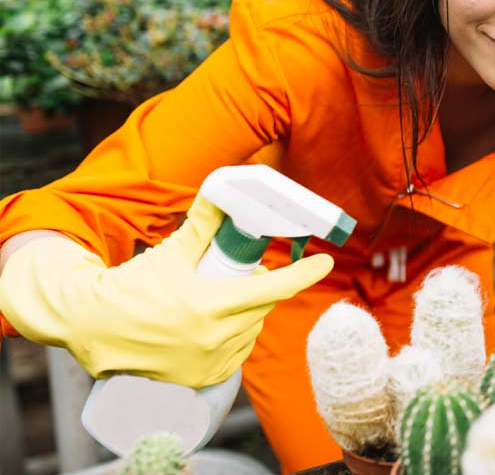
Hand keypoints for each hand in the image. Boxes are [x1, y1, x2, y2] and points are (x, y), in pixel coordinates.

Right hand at [0, 197, 332, 387]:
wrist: (93, 329)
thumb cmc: (131, 287)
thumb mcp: (171, 253)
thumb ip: (203, 224)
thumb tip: (223, 190)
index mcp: (211, 305)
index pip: (275, 288)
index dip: (305, 273)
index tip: (325, 261)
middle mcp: (215, 338)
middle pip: (262, 306)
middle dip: (261, 287)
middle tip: (245, 273)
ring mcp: (209, 362)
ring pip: (251, 330)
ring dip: (247, 313)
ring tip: (221, 299)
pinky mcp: (203, 379)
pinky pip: (236, 352)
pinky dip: (233, 337)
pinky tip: (214, 326)